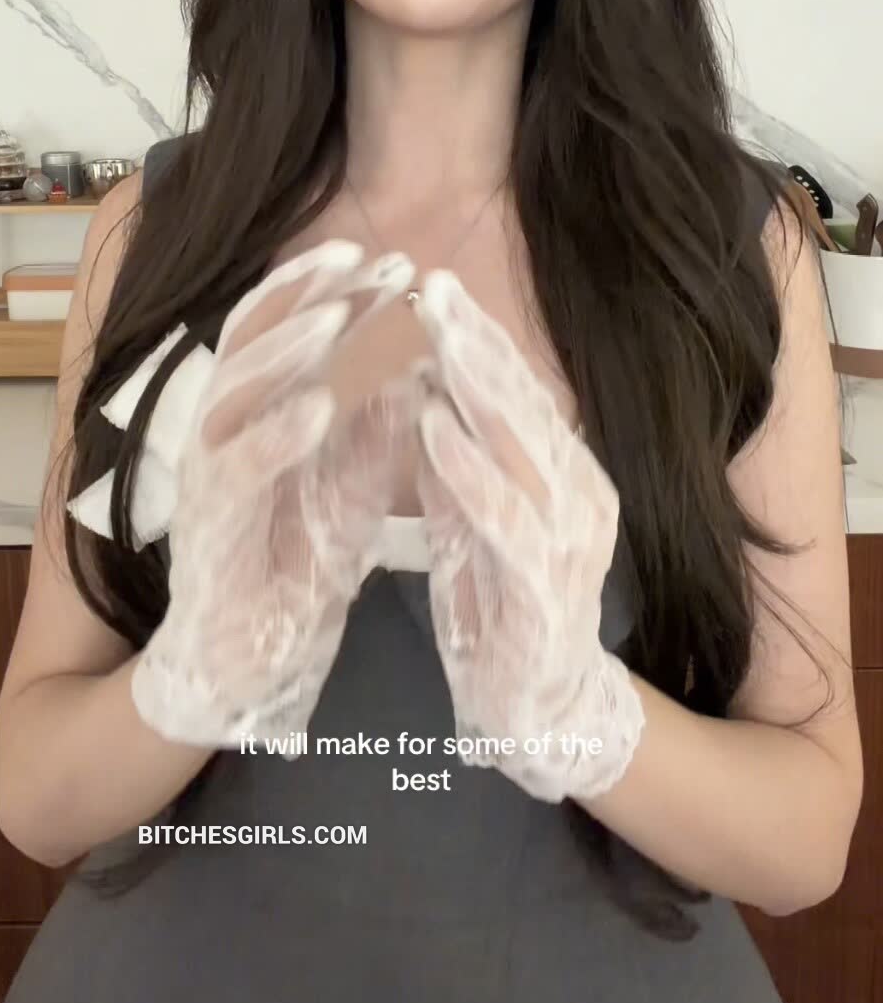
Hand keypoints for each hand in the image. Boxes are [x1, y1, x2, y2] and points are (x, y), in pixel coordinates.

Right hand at [130, 239, 422, 747]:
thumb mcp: (348, 491)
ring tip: (339, 313)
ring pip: (231, 391)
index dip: (329, 288)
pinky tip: (320, 407)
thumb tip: (416, 363)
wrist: (242, 668)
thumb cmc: (292, 571)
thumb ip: (372, 432)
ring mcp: (209, 479)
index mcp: (256, 417)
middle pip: (253, 340)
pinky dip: (276, 435)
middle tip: (374, 260)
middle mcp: (222, 433)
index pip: (283, 330)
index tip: (391, 259)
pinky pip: (236, 472)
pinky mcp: (208, 530)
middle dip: (312, 295)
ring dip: (286, 349)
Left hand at [412, 270, 644, 801]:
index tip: (434, 287)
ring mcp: (568, 541)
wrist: (540, 716)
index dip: (480, 339)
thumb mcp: (472, 522)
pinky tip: (432, 425)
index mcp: (564, 476)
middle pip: (525, 404)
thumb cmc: (501, 611)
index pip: (520, 393)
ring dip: (474, 385)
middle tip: (432, 286)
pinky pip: (504, 516)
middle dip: (476, 343)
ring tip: (432, 334)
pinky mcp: (544, 587)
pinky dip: (466, 467)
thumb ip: (457, 462)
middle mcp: (578, 497)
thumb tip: (424, 388)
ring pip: (521, 444)